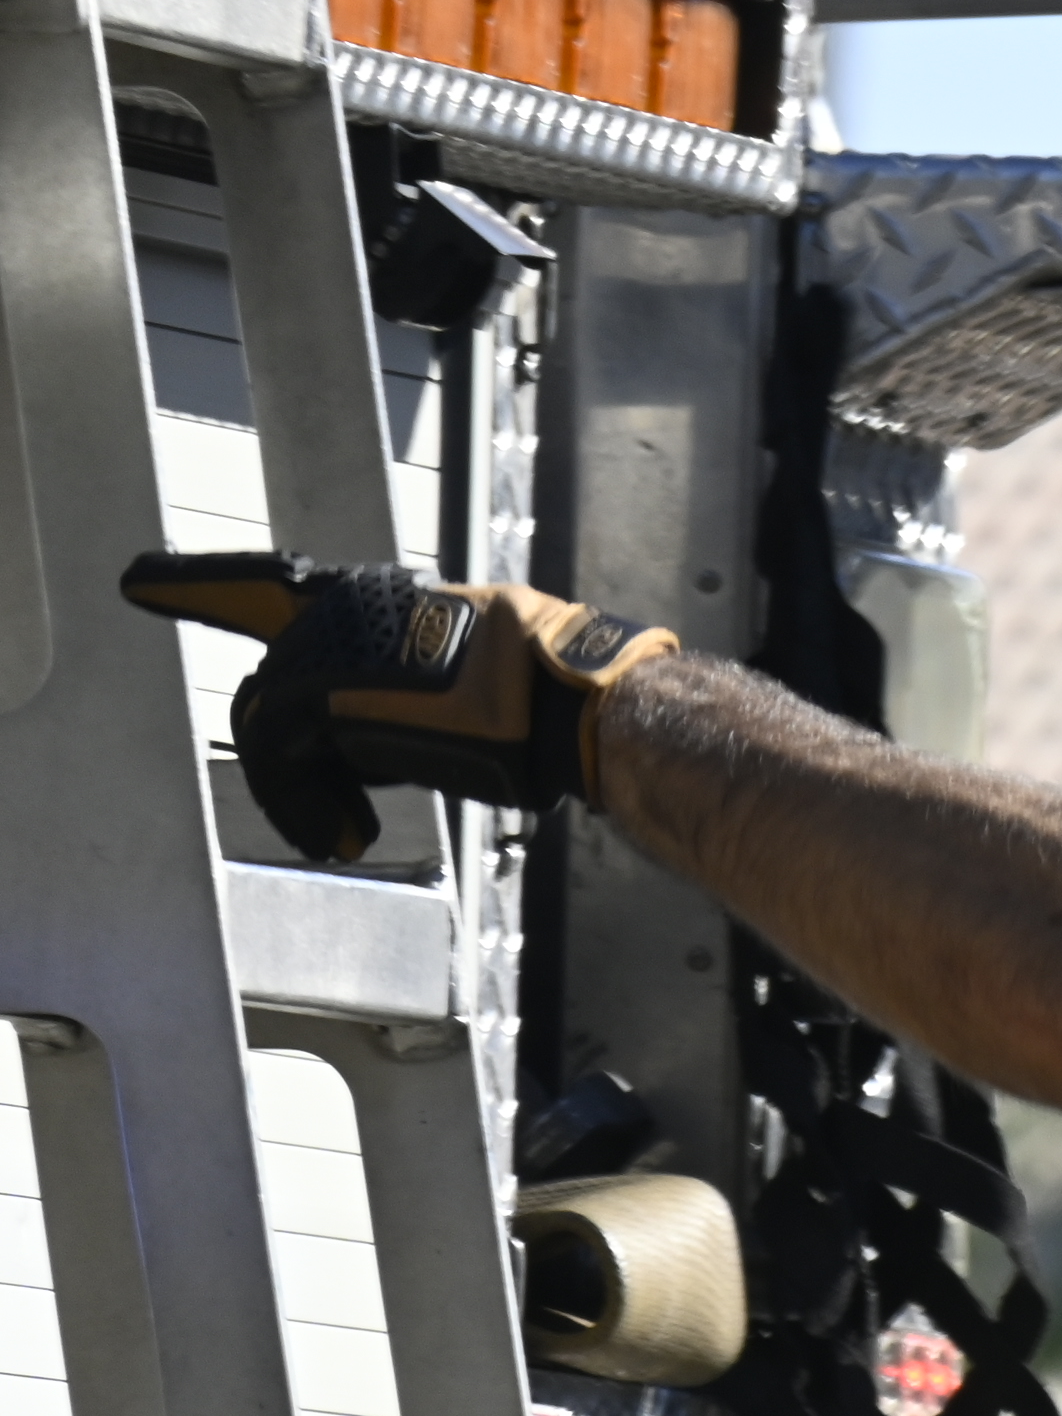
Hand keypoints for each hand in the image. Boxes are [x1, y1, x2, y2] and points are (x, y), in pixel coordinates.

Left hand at [119, 549, 676, 863]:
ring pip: (264, 723)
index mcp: (383, 602)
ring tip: (342, 831)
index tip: (139, 581)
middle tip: (326, 825)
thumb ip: (424, 682)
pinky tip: (343, 834)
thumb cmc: (548, 700)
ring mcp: (327, 647)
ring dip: (299, 792)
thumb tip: (426, 724)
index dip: (205, 584)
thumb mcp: (478, 672)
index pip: (275, 587)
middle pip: (271, 686)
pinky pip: (274, 756)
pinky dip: (301, 804)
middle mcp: (343, 612)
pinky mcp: (318, 692)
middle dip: (288, 769)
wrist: (567, 704)